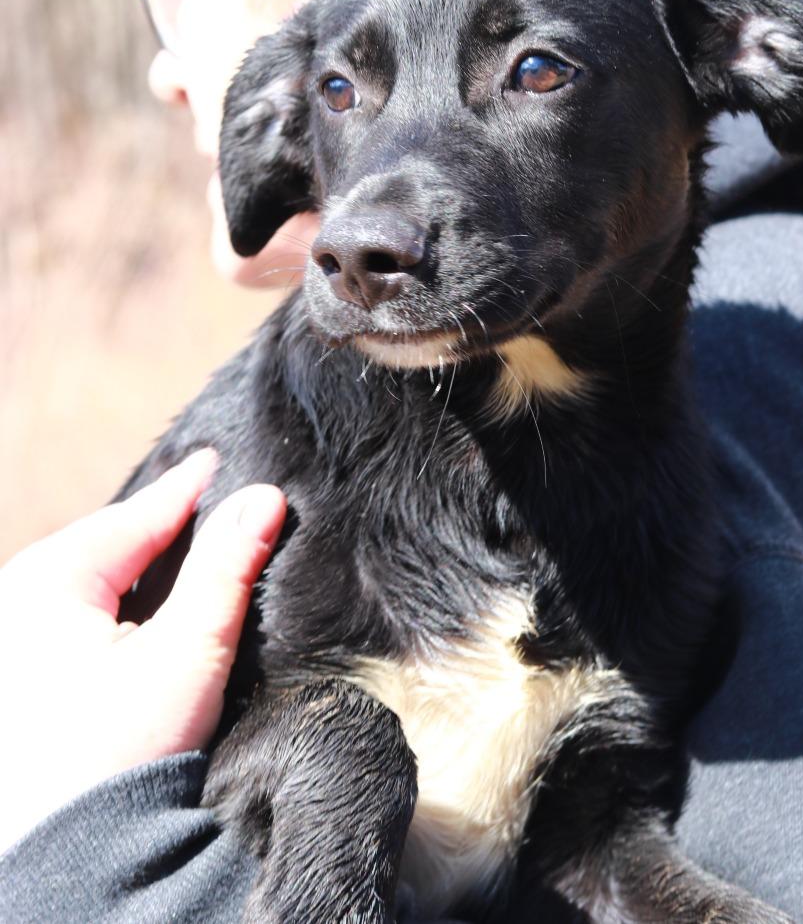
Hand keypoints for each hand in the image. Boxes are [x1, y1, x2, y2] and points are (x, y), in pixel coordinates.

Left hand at [0, 450, 285, 850]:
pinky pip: (78, 612)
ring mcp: (16, 639)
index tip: (218, 458)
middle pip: (109, 543)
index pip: (135, 516)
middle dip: (160, 522)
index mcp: (47, 581)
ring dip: (141, 562)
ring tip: (186, 542)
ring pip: (93, 577)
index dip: (185, 489)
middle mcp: (17, 601)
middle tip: (207, 496)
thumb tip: (266, 498)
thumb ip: (227, 566)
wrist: (69, 854)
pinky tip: (147, 605)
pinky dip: (119, 598)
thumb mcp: (189, 648)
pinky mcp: (25, 674)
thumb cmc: (122, 748)